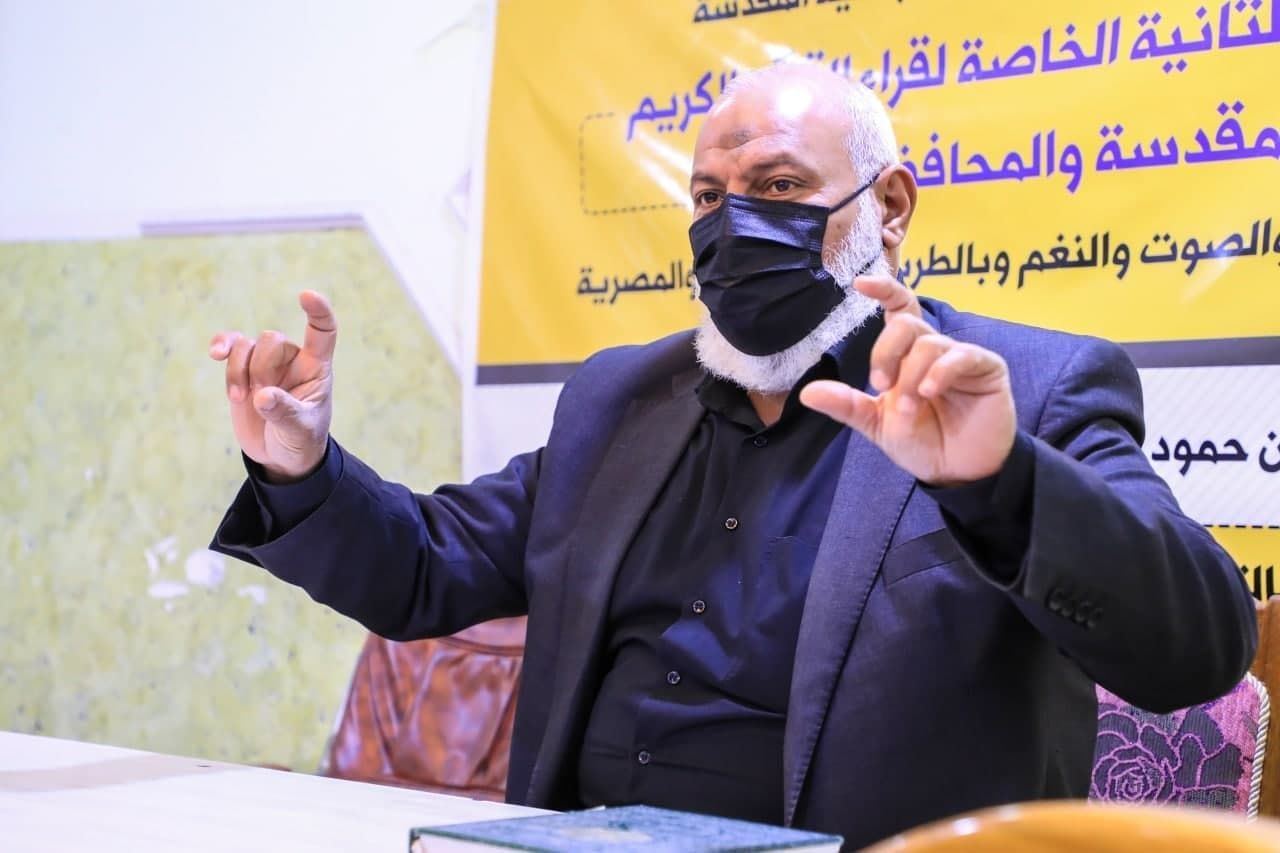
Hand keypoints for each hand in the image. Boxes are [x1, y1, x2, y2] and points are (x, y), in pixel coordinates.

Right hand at [208, 291, 336, 482]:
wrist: (280, 457)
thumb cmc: (300, 441)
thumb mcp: (299, 431)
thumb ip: (285, 413)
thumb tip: (263, 396)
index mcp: (316, 369)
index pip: (322, 332)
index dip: (318, 312)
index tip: (307, 295)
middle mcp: (292, 360)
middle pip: (271, 340)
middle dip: (261, 368)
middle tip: (261, 399)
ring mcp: (265, 364)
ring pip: (246, 345)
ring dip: (238, 369)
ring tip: (238, 398)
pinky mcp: (243, 371)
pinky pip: (231, 347)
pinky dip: (222, 348)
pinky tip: (216, 353)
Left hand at [800, 276, 1015, 485]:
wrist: (956, 471)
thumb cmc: (921, 441)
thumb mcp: (877, 424)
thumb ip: (847, 405)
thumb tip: (806, 393)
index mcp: (906, 355)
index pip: (899, 309)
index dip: (884, 290)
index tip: (859, 284)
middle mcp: (933, 349)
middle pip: (906, 323)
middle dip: (885, 352)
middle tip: (880, 385)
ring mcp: (961, 356)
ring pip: (928, 343)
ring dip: (911, 378)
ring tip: (909, 409)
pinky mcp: (987, 369)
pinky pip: (962, 355)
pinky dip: (940, 372)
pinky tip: (930, 391)